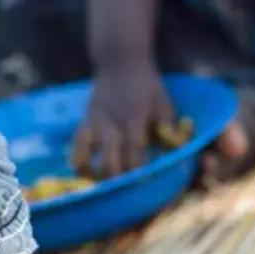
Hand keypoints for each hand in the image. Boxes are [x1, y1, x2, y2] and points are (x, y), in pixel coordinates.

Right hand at [71, 63, 174, 179]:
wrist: (120, 61)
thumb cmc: (147, 86)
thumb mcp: (164, 104)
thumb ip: (169, 129)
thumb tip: (177, 150)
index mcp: (134, 120)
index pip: (135, 154)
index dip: (138, 173)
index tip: (142, 187)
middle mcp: (112, 124)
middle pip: (109, 161)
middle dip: (115, 180)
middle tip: (120, 192)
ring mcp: (95, 122)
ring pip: (85, 154)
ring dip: (90, 172)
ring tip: (94, 183)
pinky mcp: (85, 119)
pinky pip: (77, 143)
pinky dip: (78, 157)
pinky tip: (81, 169)